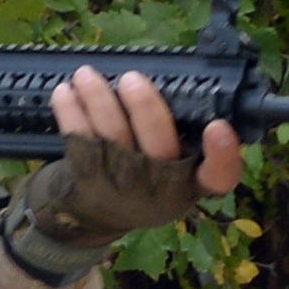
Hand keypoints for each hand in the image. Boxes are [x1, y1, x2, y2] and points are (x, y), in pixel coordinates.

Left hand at [11, 67, 240, 261]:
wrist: (97, 214)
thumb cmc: (146, 174)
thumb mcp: (173, 166)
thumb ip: (181, 132)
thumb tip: (173, 75)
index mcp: (191, 183)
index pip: (219, 177)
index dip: (224, 156)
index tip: (219, 127)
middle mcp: (161, 190)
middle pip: (159, 151)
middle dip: (146, 111)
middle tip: (132, 79)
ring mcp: (122, 188)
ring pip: (113, 141)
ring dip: (99, 102)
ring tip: (86, 74)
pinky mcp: (88, 181)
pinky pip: (79, 142)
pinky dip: (70, 114)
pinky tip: (64, 92)